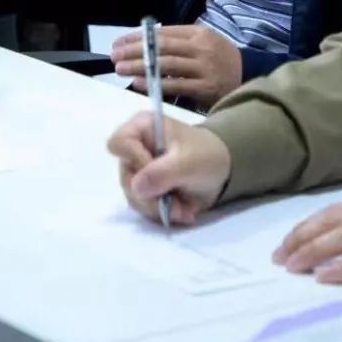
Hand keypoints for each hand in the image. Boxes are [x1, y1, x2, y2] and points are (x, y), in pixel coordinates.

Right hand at [107, 112, 231, 224]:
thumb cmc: (206, 154)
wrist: (222, 170)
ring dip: (159, 208)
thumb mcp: (188, 162)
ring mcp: (138, 170)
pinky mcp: (145, 189)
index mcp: (142, 128)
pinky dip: (162, 213)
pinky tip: (182, 211)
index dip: (134, 161)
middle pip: (126, 177)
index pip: (119, 143)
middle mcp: (135, 148)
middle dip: (151, 196)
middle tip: (176, 203)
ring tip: (183, 209)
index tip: (157, 173)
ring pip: (133, 197)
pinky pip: (143, 207)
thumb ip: (162, 172)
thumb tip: (136, 188)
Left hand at [111, 24, 242, 107]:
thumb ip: (179, 42)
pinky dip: (155, 84)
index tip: (119, 42)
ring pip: (166, 66)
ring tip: (121, 69)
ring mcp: (203, 67)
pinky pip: (176, 85)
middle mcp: (200, 48)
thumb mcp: (203, 41)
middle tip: (114, 55)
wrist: (247, 76)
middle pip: (162, 47)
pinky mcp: (205, 87)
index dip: (138, 37)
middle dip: (135, 51)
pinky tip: (138, 83)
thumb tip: (144, 44)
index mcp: (198, 32)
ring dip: (140, 67)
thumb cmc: (219, 58)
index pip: (163, 32)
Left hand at [273, 196, 341, 284]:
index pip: (335, 211)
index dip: (309, 225)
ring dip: (311, 251)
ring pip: (340, 239)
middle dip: (301, 237)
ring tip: (291, 265)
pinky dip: (341, 268)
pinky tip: (322, 277)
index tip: (289, 239)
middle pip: (330, 221)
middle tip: (279, 255)